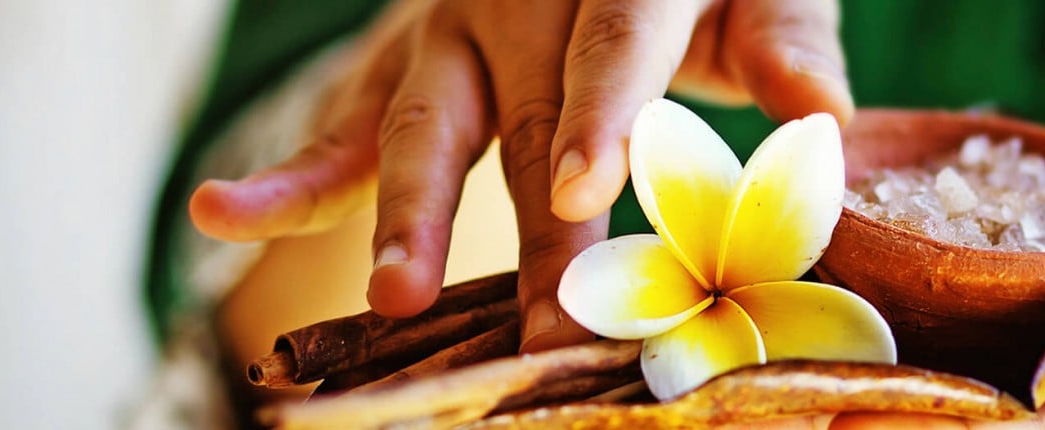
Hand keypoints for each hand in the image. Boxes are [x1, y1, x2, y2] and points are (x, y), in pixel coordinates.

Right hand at [189, 0, 857, 351]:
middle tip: (544, 323)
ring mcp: (452, 29)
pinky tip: (220, 213)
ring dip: (405, 215)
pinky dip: (291, 182)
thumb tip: (824, 118)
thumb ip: (786, 34)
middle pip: (525, 113)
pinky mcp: (409, 68)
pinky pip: (348, 125)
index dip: (598, 113)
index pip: (612, 41)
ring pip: (422, 123)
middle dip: (534, 225)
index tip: (582, 190)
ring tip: (393, 295)